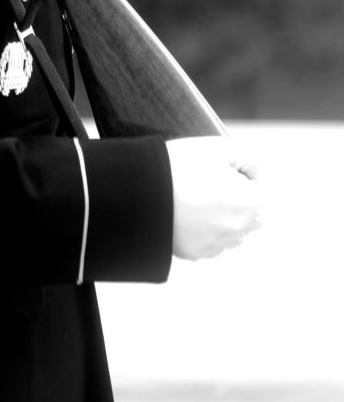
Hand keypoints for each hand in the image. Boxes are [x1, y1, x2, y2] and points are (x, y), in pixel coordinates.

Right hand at [166, 136, 262, 260]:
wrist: (140, 191)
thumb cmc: (180, 165)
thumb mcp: (218, 148)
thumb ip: (248, 158)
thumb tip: (255, 174)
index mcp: (248, 201)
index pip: (262, 192)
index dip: (244, 177)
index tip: (223, 170)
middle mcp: (238, 228)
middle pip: (251, 216)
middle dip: (239, 201)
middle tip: (211, 184)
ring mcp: (217, 244)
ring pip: (232, 232)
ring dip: (224, 219)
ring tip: (197, 200)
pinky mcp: (196, 253)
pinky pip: (210, 243)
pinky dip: (204, 232)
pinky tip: (186, 215)